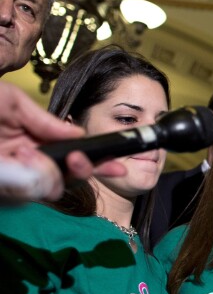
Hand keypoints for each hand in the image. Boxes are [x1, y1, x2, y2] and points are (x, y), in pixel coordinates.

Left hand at [0, 84, 124, 202]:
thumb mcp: (12, 101)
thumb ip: (44, 119)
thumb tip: (79, 135)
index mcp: (36, 142)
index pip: (75, 156)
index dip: (100, 161)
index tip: (119, 164)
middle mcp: (31, 163)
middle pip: (72, 177)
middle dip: (84, 170)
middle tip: (77, 159)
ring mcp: (19, 178)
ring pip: (55, 188)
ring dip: (51, 172)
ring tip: (26, 152)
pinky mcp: (7, 190)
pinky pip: (34, 192)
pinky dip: (33, 177)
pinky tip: (18, 159)